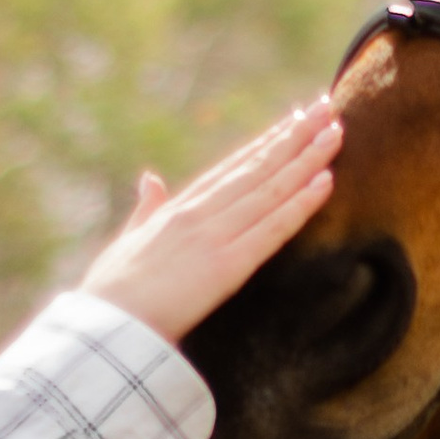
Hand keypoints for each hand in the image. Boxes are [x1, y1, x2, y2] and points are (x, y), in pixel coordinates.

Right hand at [82, 102, 342, 342]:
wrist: (103, 330)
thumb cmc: (110, 296)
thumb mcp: (127, 242)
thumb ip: (145, 209)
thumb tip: (150, 179)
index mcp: (178, 209)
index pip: (232, 168)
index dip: (266, 143)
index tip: (294, 120)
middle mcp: (200, 214)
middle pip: (258, 168)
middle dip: (295, 137)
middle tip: (328, 107)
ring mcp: (214, 237)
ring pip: (270, 190)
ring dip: (307, 159)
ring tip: (336, 130)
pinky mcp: (226, 267)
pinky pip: (271, 231)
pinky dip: (300, 205)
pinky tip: (325, 181)